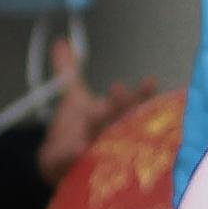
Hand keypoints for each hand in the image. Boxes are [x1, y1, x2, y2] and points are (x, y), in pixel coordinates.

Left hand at [36, 37, 157, 185]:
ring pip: (103, 141)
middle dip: (119, 105)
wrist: (56, 164)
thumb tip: (61, 42)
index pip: (129, 103)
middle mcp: (107, 134)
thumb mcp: (73, 97)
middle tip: (119, 90)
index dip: (141, 93)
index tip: (151, 82)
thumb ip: (68, 71)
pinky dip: (75, 153)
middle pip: (118, 119)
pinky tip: (78, 148)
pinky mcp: (76, 166)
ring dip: (103, 130)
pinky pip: (75, 159)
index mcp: (110, 116)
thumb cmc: (75, 130)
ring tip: (103, 117)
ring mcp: (94, 152)